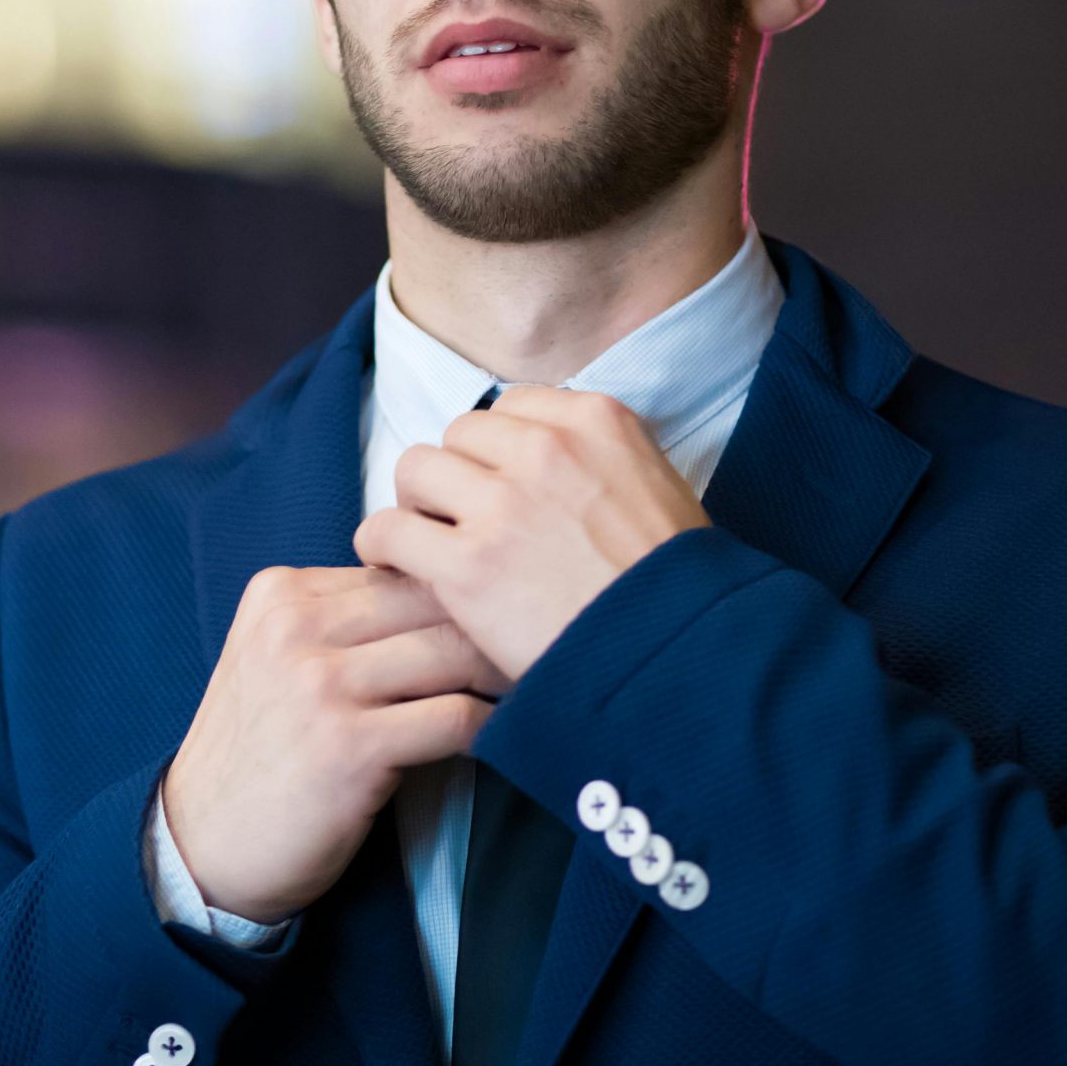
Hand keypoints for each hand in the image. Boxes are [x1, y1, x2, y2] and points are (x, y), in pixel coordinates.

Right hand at [163, 564, 507, 925]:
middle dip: (490, 622)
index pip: (398, 568)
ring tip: (530, 685)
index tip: (497, 612)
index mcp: (280, 594)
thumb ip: (340, 621)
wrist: (203, 845)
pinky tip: (498, 735)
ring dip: (500, 672)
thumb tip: (447, 594)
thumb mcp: (275, 659)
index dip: (456, 590)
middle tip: (536, 644)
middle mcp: (295, 628)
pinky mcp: (349, 747)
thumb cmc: (258, 753)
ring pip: (451, 651)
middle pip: (431, 599)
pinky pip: (453, 717)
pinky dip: (488, 725)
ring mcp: (320, 685)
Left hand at [353, 385, 708, 685]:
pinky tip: (396, 566)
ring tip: (428, 542)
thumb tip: (548, 462)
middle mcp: (546, 449)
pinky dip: (384, 546)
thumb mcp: (657, 489)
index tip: (500, 485)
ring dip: (417, 504)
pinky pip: (389, 529)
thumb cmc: (675, 589)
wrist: (682, 657)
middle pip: (460, 433)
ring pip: (417, 469)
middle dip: (457, 474)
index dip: (498, 451)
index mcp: (596, 420)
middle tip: (462, 520)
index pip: (512, 408)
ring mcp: (504, 504)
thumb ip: (598, 461)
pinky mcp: (469, 564)